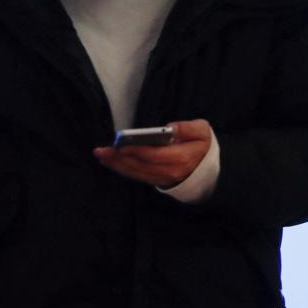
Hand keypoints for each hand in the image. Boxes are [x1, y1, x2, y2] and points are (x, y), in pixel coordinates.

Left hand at [93, 118, 212, 187]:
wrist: (206, 167)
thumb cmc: (201, 145)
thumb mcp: (202, 131)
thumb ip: (188, 128)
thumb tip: (169, 127)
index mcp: (181, 158)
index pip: (154, 155)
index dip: (136, 151)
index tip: (120, 145)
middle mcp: (170, 172)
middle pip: (141, 166)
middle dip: (119, 158)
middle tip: (101, 151)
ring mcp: (163, 178)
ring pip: (136, 173)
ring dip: (117, 165)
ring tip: (102, 156)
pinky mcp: (157, 180)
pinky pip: (137, 176)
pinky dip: (123, 169)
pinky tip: (112, 162)